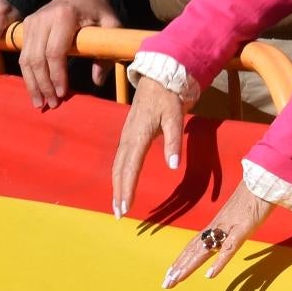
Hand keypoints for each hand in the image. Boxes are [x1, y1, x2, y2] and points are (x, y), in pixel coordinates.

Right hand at [18, 0, 119, 110]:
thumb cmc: (96, 9)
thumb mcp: (110, 26)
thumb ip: (107, 52)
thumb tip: (98, 81)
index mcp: (64, 17)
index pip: (55, 52)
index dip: (57, 75)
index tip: (63, 93)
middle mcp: (44, 18)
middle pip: (37, 58)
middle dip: (43, 84)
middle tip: (51, 104)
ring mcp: (32, 21)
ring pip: (26, 58)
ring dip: (32, 83)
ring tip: (39, 102)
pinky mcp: (26, 25)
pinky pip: (24, 54)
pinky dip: (28, 74)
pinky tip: (34, 89)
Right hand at [109, 66, 193, 219]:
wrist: (157, 77)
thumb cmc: (168, 97)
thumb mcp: (175, 117)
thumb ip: (174, 141)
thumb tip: (173, 165)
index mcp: (138, 136)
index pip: (130, 168)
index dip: (127, 189)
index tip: (125, 207)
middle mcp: (128, 138)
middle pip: (119, 169)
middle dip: (118, 192)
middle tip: (118, 213)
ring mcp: (125, 136)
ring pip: (117, 165)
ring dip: (116, 184)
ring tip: (117, 203)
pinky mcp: (128, 134)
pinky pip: (120, 158)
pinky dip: (118, 173)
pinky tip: (120, 181)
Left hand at [163, 187, 275, 289]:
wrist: (263, 181)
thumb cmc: (253, 196)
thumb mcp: (238, 215)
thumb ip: (231, 228)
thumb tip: (225, 239)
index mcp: (216, 224)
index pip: (194, 244)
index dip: (182, 259)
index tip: (170, 272)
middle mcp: (217, 226)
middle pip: (194, 249)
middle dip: (179, 267)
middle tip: (165, 283)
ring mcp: (228, 228)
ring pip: (204, 250)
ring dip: (189, 266)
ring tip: (176, 279)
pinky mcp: (242, 229)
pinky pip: (229, 248)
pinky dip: (218, 262)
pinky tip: (209, 275)